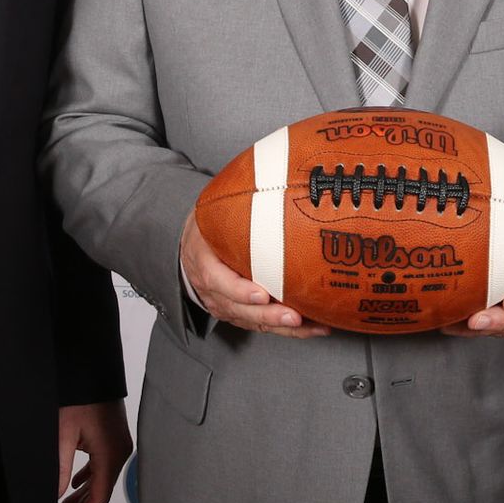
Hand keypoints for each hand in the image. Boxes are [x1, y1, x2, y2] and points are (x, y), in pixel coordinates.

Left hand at [58, 401, 133, 502]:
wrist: (93, 372)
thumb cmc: (79, 399)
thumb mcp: (63, 435)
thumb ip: (60, 468)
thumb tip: (56, 496)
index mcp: (110, 454)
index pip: (100, 496)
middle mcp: (120, 452)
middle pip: (103, 489)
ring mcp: (120, 444)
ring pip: (103, 477)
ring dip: (85, 492)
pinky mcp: (115, 437)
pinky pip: (104, 464)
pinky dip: (91, 476)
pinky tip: (77, 483)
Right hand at [179, 209, 329, 336]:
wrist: (190, 250)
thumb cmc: (207, 230)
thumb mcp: (210, 215)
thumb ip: (232, 203)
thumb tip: (267, 173)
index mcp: (204, 264)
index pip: (218, 281)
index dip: (238, 290)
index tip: (260, 294)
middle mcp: (214, 292)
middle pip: (240, 309)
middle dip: (269, 316)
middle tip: (294, 316)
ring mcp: (227, 306)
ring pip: (255, 322)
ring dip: (284, 327)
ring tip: (312, 325)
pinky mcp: (240, 314)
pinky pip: (264, 325)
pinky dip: (288, 329)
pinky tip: (313, 326)